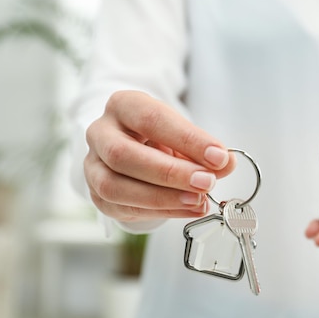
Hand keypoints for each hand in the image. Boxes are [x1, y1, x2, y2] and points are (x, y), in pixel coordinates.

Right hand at [84, 91, 235, 222]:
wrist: (135, 148)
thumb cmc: (159, 136)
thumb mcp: (182, 133)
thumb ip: (203, 148)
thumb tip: (225, 163)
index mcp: (123, 106)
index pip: (151, 120)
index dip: (187, 139)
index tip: (219, 156)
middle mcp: (101, 133)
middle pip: (124, 155)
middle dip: (170, 173)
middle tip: (206, 182)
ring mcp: (93, 165)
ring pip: (115, 186)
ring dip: (162, 198)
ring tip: (198, 200)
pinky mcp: (96, 194)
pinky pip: (123, 208)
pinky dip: (160, 212)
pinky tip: (187, 209)